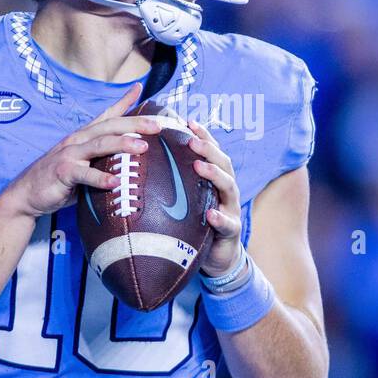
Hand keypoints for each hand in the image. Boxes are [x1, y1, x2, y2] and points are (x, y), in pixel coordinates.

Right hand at [4, 82, 161, 218]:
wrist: (26, 195)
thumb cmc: (59, 179)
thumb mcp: (83, 163)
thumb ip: (103, 158)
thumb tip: (129, 159)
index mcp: (83, 136)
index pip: (106, 115)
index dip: (123, 101)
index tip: (139, 88)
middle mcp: (77, 140)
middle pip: (109, 127)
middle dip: (134, 123)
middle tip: (157, 125)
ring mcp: (69, 155)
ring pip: (99, 145)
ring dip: (122, 144)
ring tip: (143, 147)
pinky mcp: (62, 173)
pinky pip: (84, 174)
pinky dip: (100, 178)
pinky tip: (115, 182)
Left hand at [187, 118, 242, 275]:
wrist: (217, 257)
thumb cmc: (198, 223)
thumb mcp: (188, 199)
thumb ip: (176, 182)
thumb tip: (145, 162)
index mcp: (216, 179)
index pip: (212, 152)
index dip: (203, 135)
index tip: (188, 121)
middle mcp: (226, 190)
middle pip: (223, 163)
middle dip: (209, 149)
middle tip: (191, 140)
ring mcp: (231, 209)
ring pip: (229, 187)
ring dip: (214, 174)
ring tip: (199, 166)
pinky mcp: (231, 231)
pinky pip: (227, 224)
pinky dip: (219, 218)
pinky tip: (210, 215)